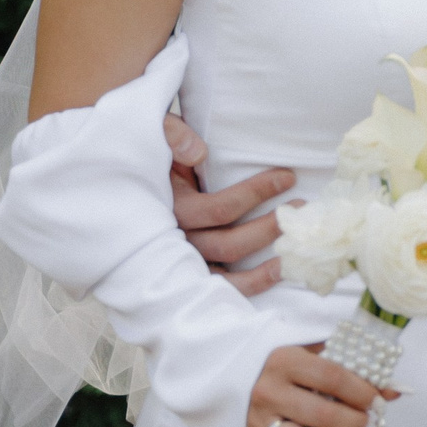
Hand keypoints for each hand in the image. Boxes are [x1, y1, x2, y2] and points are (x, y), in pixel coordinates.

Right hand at [166, 111, 294, 297]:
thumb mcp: (156, 135)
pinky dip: (253, 286)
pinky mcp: (190, 278)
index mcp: (169, 209)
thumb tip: (198, 152)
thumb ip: (173, 135)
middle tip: (301, 207)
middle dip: (269, 226)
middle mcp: (174, 242)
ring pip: (228, 274)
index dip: (256, 193)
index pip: (219, 209)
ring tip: (298, 242)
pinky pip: (223, 290)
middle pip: (228, 244)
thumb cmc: (154, 157)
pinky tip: (281, 271)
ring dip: (268, 262)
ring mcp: (182, 264)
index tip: (287, 176)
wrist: (126, 186)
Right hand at [244, 341, 399, 426]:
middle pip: (318, 414)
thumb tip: (400, 391)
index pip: (332, 377)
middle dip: (352, 422)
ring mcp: (256, 422)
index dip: (362, 392)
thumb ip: (361, 373)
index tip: (378, 402)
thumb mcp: (325, 359)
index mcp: (286, 360)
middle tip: (365, 422)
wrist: (252, 372)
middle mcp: (267, 391)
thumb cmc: (300, 368)